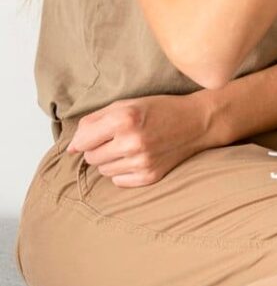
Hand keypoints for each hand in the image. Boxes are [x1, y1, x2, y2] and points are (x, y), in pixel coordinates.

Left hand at [66, 92, 215, 187]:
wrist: (198, 121)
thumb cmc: (161, 109)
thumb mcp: (127, 104)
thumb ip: (94, 121)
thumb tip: (71, 147)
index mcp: (124, 119)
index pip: (81, 141)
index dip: (84, 138)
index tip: (94, 135)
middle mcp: (131, 142)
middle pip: (91, 157)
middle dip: (99, 148)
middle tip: (118, 138)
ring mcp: (141, 161)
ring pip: (104, 170)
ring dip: (111, 160)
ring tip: (130, 147)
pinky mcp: (149, 176)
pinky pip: (118, 181)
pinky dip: (123, 171)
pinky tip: (139, 158)